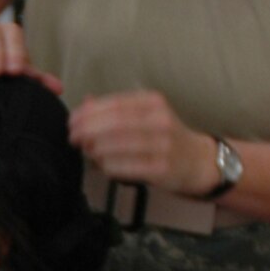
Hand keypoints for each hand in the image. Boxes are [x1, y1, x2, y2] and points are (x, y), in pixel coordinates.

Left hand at [69, 91, 209, 195]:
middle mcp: (160, 120)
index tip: (72, 120)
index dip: (89, 113)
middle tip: (73, 137)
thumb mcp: (145, 115)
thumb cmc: (164, 136)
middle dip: (88, 130)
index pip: (115, 104)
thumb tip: (85, 103)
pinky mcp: (161, 168)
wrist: (197, 160)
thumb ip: (115, 109)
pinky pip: (126, 167)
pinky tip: (102, 164)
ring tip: (87, 150)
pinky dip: (108, 166)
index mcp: (153, 102)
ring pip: (118, 145)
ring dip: (96, 149)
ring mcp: (163, 145)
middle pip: (114, 123)